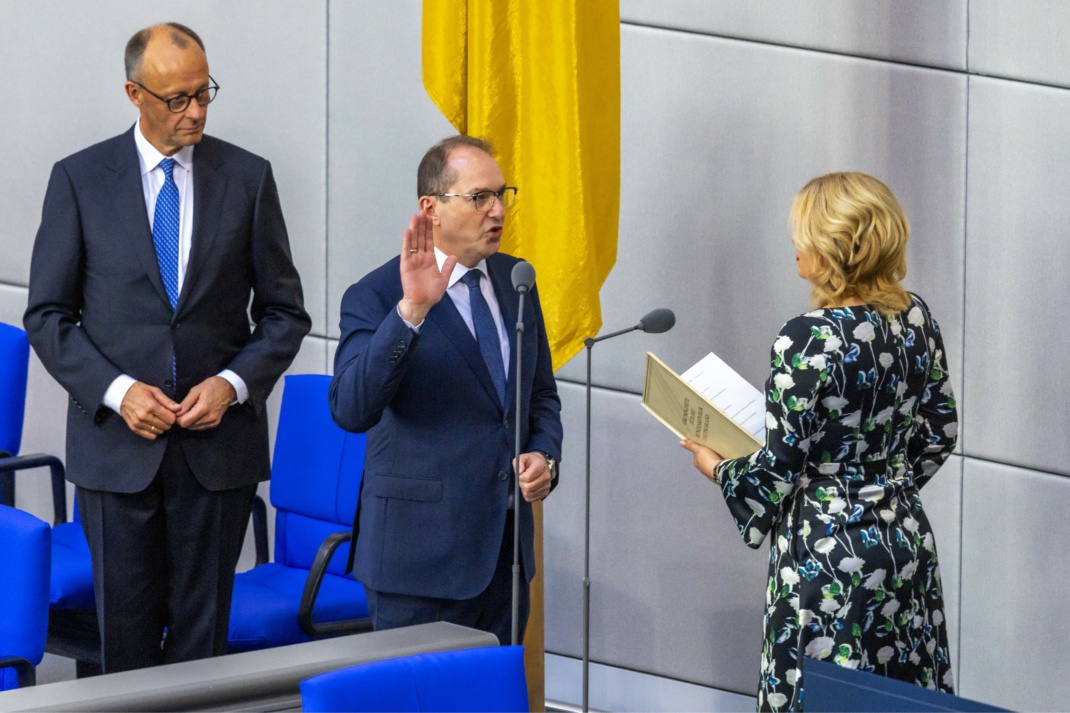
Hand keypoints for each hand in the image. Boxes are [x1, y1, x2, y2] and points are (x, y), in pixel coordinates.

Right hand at [120, 382, 180, 439]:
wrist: (121, 394)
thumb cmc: (140, 391)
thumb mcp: (155, 391)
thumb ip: (168, 401)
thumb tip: (179, 409)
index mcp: (151, 406)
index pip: (170, 419)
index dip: (173, 416)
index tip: (170, 413)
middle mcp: (144, 416)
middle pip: (165, 426)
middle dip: (168, 422)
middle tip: (164, 416)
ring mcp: (138, 423)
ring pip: (158, 431)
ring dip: (161, 427)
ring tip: (157, 419)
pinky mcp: (134, 427)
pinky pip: (148, 435)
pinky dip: (153, 433)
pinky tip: (153, 427)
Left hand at [175, 376, 236, 429]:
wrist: (228, 388)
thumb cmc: (211, 386)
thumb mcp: (195, 390)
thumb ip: (185, 403)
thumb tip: (177, 414)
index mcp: (203, 408)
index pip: (184, 422)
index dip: (178, 418)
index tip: (179, 411)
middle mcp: (209, 418)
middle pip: (188, 426)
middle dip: (184, 419)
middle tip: (186, 409)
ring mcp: (213, 422)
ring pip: (194, 428)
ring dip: (190, 421)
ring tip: (193, 410)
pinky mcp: (215, 423)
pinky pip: (200, 427)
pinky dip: (197, 422)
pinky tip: (199, 414)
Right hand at [398, 210, 456, 324]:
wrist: (422, 303)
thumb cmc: (431, 293)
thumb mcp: (444, 279)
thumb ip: (448, 267)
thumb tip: (453, 256)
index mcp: (430, 259)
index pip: (429, 240)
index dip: (429, 229)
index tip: (430, 217)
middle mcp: (421, 257)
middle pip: (421, 237)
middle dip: (422, 225)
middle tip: (422, 211)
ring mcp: (413, 260)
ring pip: (414, 241)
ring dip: (414, 229)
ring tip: (415, 216)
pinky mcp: (406, 265)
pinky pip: (406, 251)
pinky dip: (407, 241)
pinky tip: (408, 231)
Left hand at [514, 451, 552, 501]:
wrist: (542, 464)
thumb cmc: (531, 461)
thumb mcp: (523, 457)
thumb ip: (519, 463)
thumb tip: (519, 472)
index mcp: (541, 466)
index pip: (527, 478)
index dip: (520, 478)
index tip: (520, 474)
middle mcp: (546, 476)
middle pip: (528, 487)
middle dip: (521, 484)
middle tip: (522, 480)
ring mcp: (547, 485)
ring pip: (530, 494)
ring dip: (524, 490)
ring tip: (526, 483)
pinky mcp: (546, 492)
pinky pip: (533, 499)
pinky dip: (528, 495)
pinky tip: (529, 488)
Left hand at [680, 439, 724, 483]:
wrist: (720, 471)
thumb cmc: (708, 460)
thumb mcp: (699, 450)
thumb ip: (691, 446)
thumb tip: (681, 442)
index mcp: (697, 463)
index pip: (696, 456)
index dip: (700, 451)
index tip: (705, 447)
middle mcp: (702, 470)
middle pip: (703, 461)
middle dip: (707, 457)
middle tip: (712, 451)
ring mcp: (710, 474)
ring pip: (710, 466)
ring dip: (713, 463)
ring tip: (718, 457)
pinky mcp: (718, 476)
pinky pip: (718, 470)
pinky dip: (718, 467)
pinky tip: (722, 464)